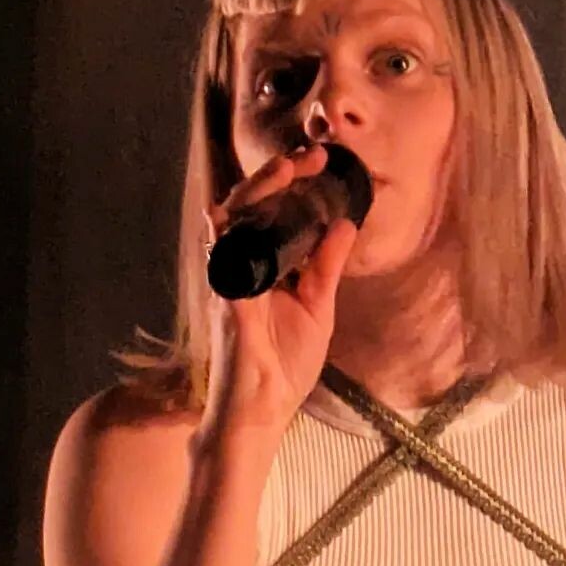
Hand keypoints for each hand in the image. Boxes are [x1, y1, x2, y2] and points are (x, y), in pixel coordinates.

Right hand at [197, 144, 358, 441]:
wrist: (264, 410)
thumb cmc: (283, 364)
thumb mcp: (318, 308)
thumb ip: (326, 267)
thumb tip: (345, 224)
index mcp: (266, 266)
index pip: (273, 211)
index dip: (292, 182)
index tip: (321, 160)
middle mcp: (242, 267)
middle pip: (250, 207)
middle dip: (275, 176)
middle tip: (308, 155)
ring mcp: (229, 283)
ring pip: (231, 224)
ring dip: (255, 194)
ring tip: (283, 169)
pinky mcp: (225, 306)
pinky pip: (220, 265)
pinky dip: (224, 239)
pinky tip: (229, 214)